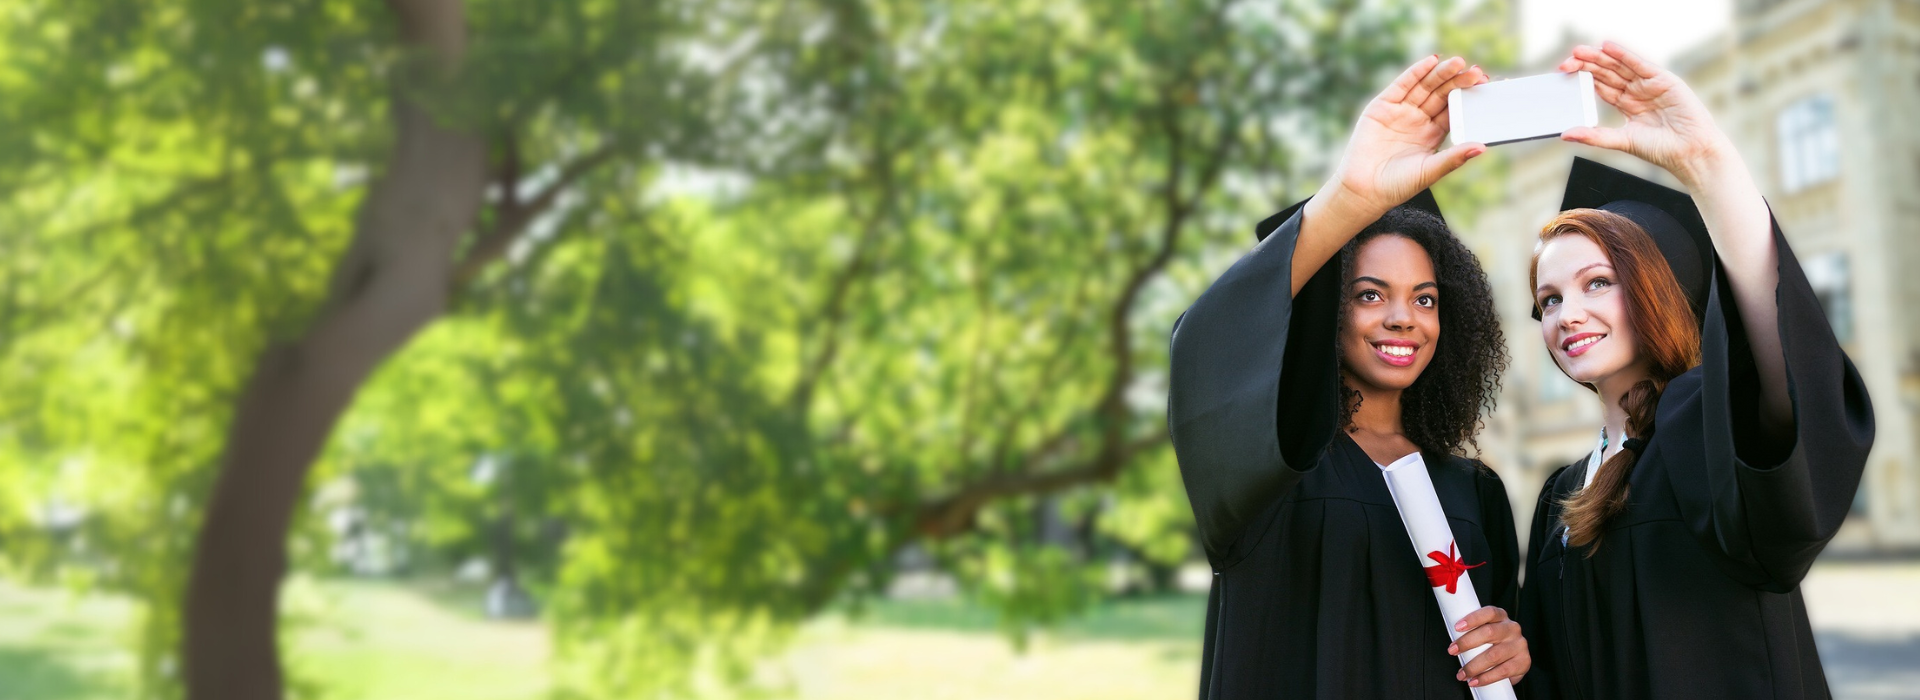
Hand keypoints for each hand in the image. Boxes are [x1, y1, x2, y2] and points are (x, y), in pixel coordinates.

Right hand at [1321, 55, 1487, 221]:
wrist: (1364, 189)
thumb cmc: (1398, 185)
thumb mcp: (1430, 171)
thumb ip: (1454, 157)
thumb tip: (1482, 147)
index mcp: (1433, 133)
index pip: (1453, 109)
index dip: (1468, 97)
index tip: (1485, 87)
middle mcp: (1418, 119)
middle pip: (1441, 94)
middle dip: (1458, 82)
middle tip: (1476, 72)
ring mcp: (1400, 111)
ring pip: (1424, 86)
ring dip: (1441, 74)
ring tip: (1459, 63)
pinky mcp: (1382, 106)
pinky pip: (1401, 85)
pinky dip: (1415, 73)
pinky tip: (1431, 62)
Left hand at [1449, 605, 1529, 687]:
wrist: (1514, 660)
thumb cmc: (1493, 643)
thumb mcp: (1484, 632)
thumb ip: (1473, 631)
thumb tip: (1452, 640)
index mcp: (1501, 617)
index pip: (1489, 612)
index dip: (1473, 618)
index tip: (1457, 627)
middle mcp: (1512, 629)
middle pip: (1489, 632)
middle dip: (1466, 643)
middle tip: (1452, 651)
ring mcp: (1519, 645)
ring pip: (1494, 655)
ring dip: (1473, 666)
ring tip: (1462, 673)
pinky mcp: (1523, 662)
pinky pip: (1502, 671)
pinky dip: (1485, 678)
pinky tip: (1475, 680)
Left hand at [1556, 41, 1733, 186]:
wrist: (1691, 152)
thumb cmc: (1661, 149)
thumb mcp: (1622, 140)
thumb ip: (1594, 136)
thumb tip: (1566, 134)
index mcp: (1628, 105)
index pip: (1602, 87)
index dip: (1583, 79)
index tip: (1563, 74)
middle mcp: (1638, 92)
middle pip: (1608, 74)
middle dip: (1587, 66)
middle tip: (1566, 60)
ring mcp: (1650, 85)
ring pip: (1620, 67)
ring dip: (1601, 58)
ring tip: (1580, 51)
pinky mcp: (1664, 80)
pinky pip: (1640, 65)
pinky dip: (1624, 55)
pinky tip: (1608, 47)